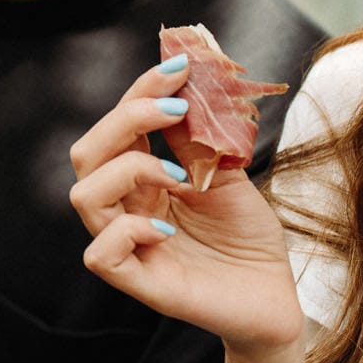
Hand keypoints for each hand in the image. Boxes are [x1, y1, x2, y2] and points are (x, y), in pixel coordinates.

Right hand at [67, 58, 303, 352]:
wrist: (277, 296)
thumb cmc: (247, 238)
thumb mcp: (224, 173)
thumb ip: (196, 137)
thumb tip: (183, 84)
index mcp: (139, 182)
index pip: (116, 129)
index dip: (138, 92)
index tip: (177, 67)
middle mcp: (124, 209)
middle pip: (85, 155)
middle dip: (125, 120)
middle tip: (175, 110)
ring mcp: (127, 245)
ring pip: (84, 197)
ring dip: (130, 170)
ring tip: (178, 177)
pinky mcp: (140, 283)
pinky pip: (100, 255)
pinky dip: (128, 232)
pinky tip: (166, 230)